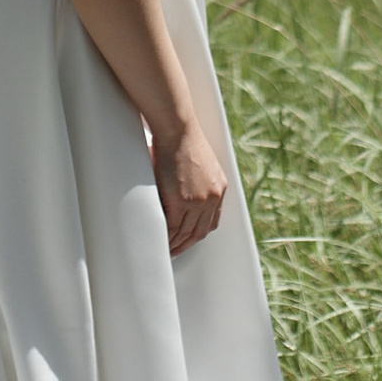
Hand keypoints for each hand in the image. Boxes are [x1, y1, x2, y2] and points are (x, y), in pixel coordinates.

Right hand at [152, 121, 228, 254]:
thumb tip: (183, 188)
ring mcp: (198, 200)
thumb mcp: (200, 162)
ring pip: (187, 232)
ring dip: (176, 244)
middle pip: (200, 230)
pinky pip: (174, 227)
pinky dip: (167, 237)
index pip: (212, 220)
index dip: (200, 232)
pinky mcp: (181, 201)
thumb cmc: (182, 139)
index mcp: (219, 187)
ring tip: (167, 250)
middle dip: (187, 243)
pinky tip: (161, 242)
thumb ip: (197, 179)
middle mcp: (212, 196)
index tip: (189, 238)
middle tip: (176, 250)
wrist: (177, 130)